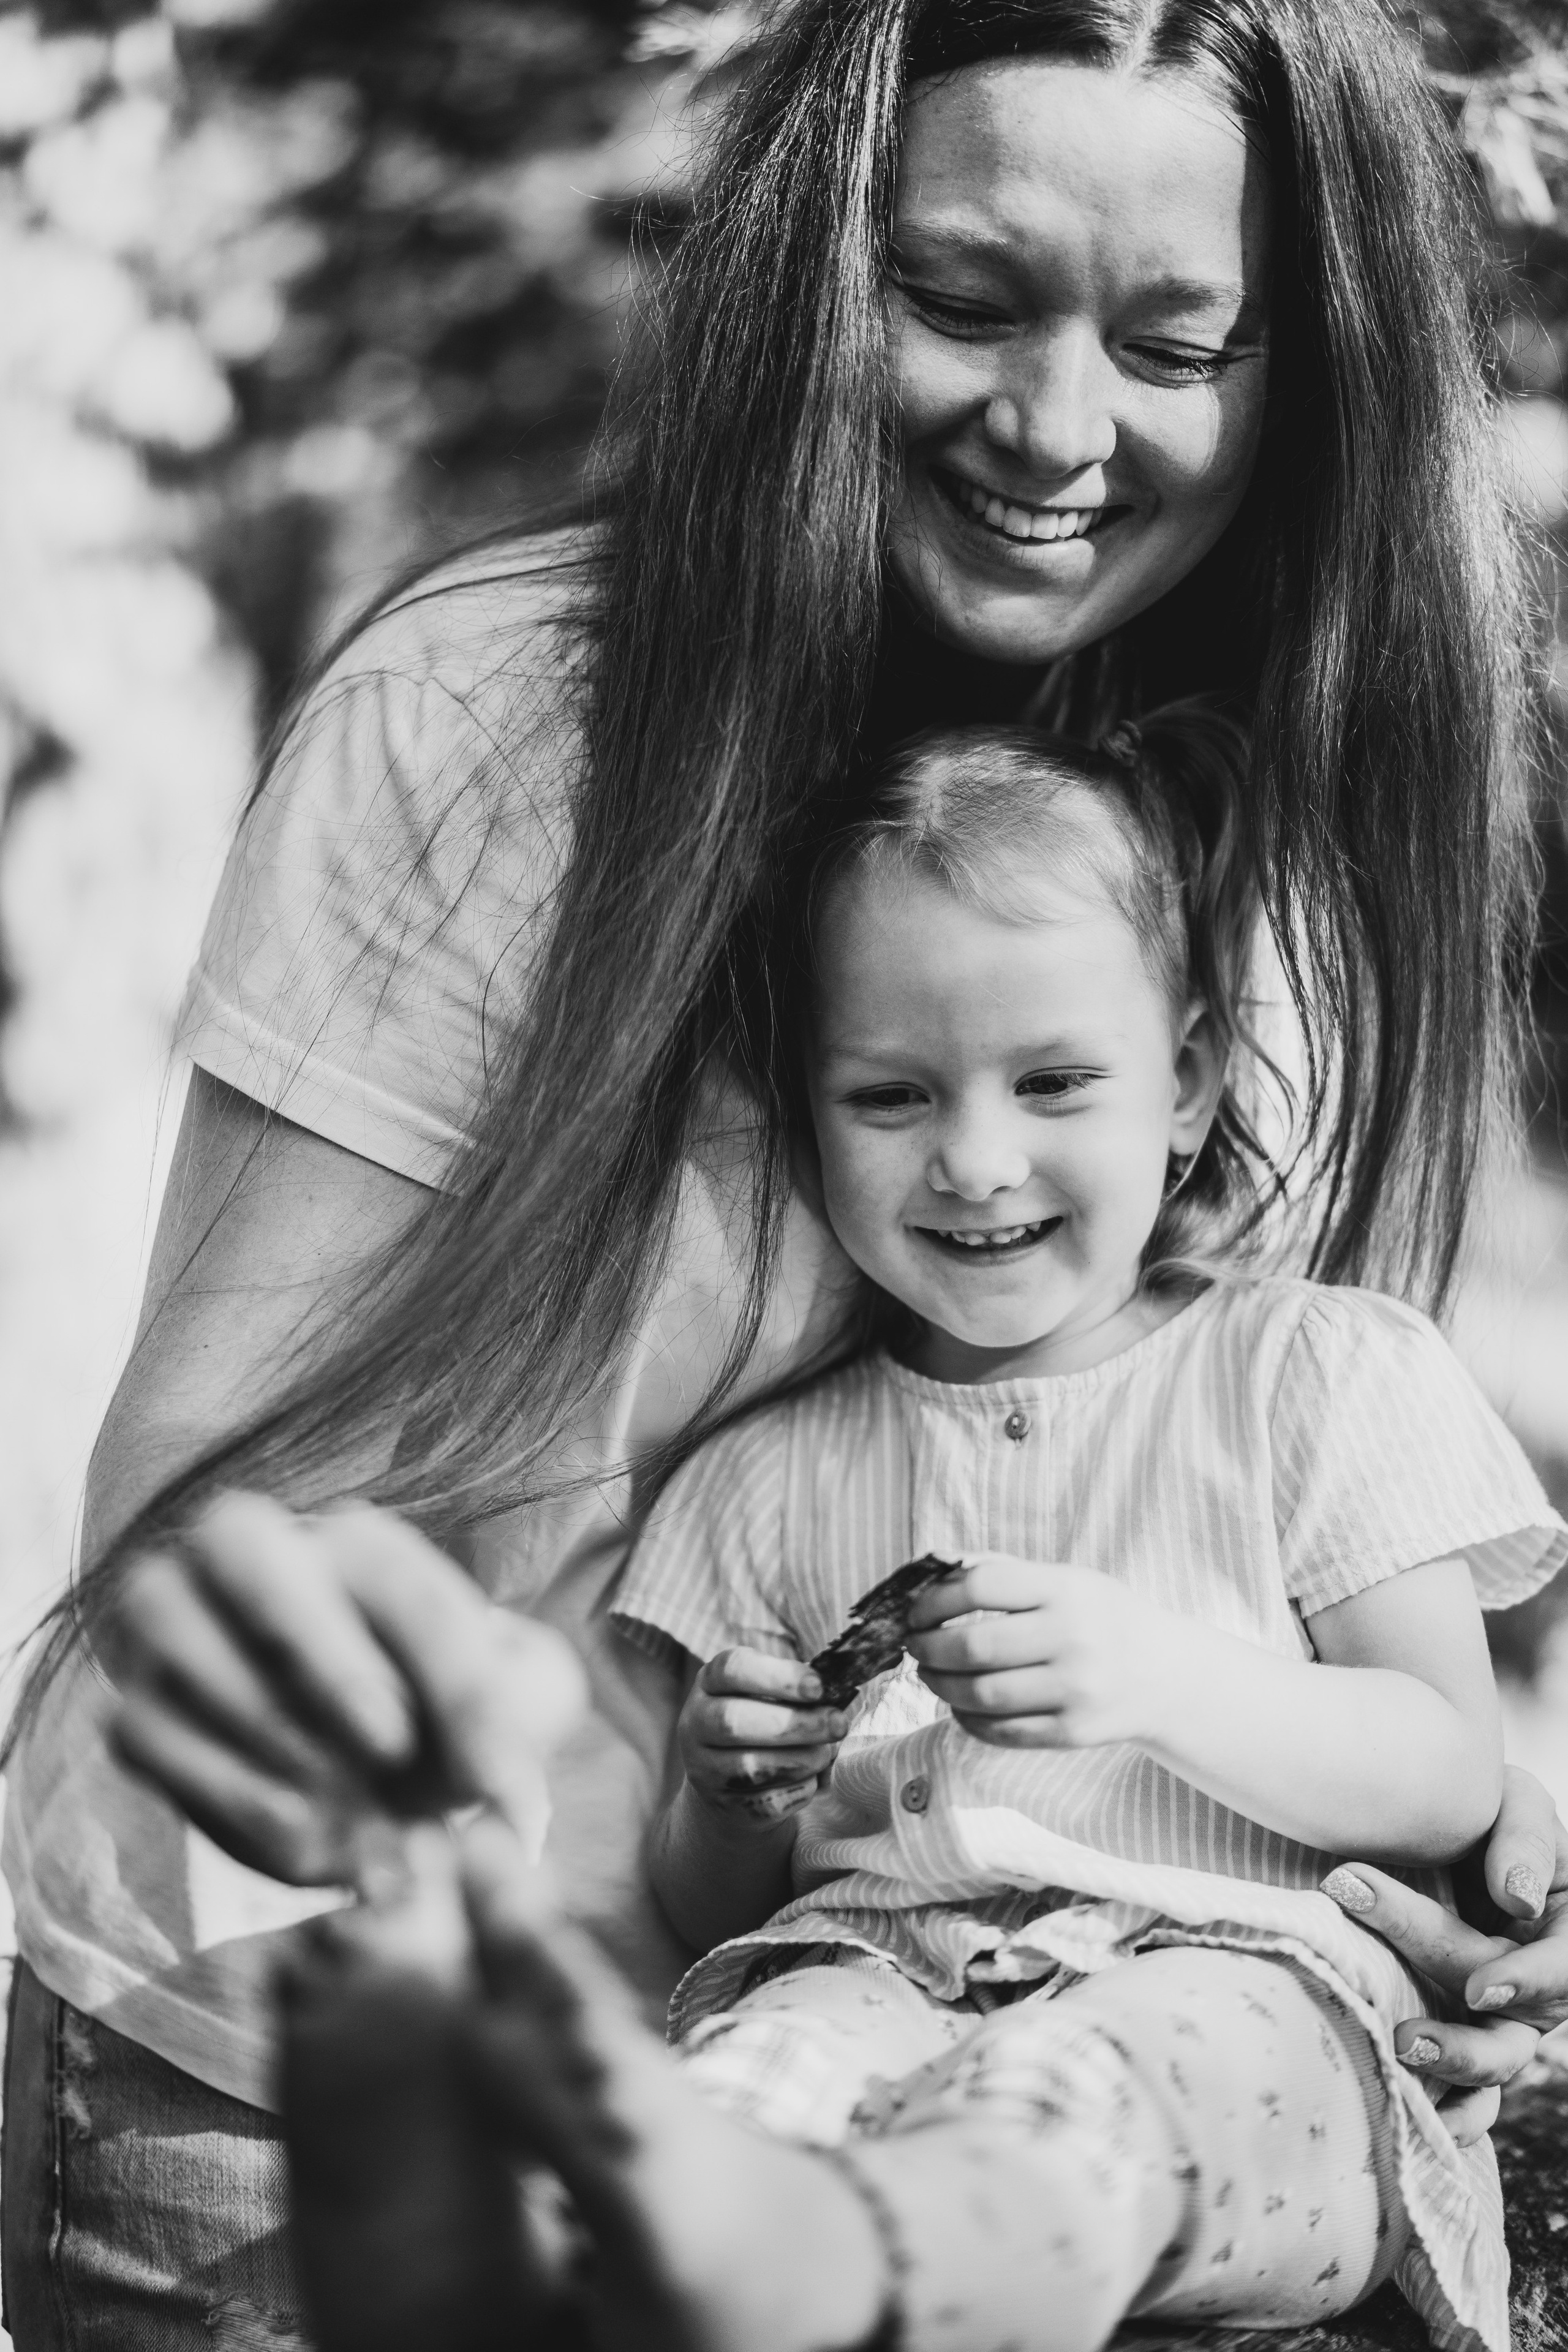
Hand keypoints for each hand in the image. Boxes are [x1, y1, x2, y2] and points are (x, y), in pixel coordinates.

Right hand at [108, 1492, 586, 1883]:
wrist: (363, 1776)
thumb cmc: (441, 1718)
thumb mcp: (516, 1699)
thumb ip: (530, 1714)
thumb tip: (513, 1807)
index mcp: (358, 1539)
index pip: (405, 1588)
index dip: (457, 1689)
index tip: (497, 1788)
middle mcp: (246, 1547)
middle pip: (251, 1554)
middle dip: (326, 1658)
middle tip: (394, 1755)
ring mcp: (171, 1622)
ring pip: (193, 1656)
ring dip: (285, 1754)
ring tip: (365, 1829)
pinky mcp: (133, 1710)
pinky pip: (154, 1743)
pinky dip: (235, 1805)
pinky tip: (312, 1849)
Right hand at [677, 1648, 846, 1821]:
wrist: (733, 1779)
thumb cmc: (762, 1719)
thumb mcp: (768, 1692)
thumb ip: (795, 1688)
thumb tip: (836, 1690)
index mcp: (709, 1681)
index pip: (732, 1669)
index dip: (778, 1676)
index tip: (819, 1686)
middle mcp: (696, 1722)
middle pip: (735, 1721)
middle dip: (796, 1723)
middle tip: (838, 1723)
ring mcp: (703, 1768)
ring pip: (750, 1767)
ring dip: (801, 1759)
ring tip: (826, 1753)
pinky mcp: (723, 1805)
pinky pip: (764, 1802)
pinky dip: (798, 1790)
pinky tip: (812, 1779)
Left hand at [906, 1553, 1165, 1748]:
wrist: (1165, 1674)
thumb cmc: (1100, 1617)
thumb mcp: (1064, 1578)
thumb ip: (1001, 1570)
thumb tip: (931, 1565)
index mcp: (1066, 1589)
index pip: (980, 1587)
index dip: (933, 1600)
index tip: (915, 1610)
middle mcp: (1073, 1638)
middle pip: (973, 1647)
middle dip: (927, 1648)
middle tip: (914, 1646)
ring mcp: (1076, 1690)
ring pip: (981, 1695)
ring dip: (939, 1686)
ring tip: (929, 1675)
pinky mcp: (1073, 1732)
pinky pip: (1001, 1731)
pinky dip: (967, 1719)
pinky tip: (959, 1705)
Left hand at [1321, 1768, 1567, 2145]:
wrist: (1446, 1836)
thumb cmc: (1490, 1817)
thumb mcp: (1518, 1805)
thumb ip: (1526, 1840)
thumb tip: (1517, 1898)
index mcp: (1561, 1938)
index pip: (1559, 1971)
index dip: (1529, 1983)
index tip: (1481, 1986)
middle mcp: (1533, 1993)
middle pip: (1504, 2022)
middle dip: (1451, 2016)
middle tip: (1390, 2005)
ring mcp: (1496, 2024)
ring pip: (1486, 2066)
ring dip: (1444, 2068)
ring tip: (1395, 2055)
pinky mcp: (1459, 2038)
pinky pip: (1465, 2096)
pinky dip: (1445, 2113)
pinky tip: (1411, 2122)